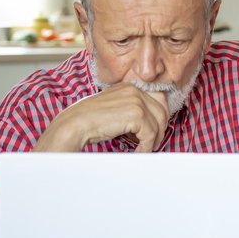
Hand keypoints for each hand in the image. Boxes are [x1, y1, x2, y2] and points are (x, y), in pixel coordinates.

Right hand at [38, 83, 169, 151]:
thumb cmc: (92, 120)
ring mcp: (137, 101)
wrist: (76, 124)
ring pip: (158, 124)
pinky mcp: (136, 114)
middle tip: (151, 142)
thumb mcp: (116, 108)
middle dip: (160, 129)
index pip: (159, 98)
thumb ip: (133, 109)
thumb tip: (153, 122)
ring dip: (153, 140)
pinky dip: (146, 146)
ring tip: (144, 149)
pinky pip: (151, 134)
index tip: (155, 130)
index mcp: (130, 86)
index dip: (159, 116)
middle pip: (162, 111)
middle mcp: (135, 89)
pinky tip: (138, 151)